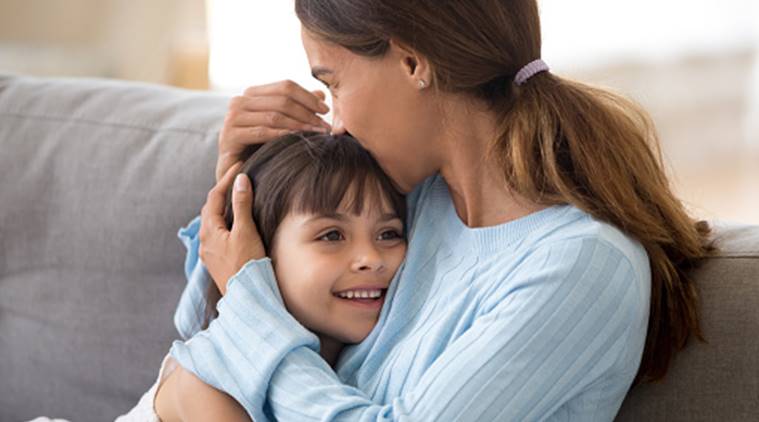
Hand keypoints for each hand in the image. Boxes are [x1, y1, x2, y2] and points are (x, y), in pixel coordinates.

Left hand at [200, 163, 264, 294]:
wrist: (247, 297)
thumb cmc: (247, 265)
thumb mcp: (246, 231)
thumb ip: (242, 204)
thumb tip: (240, 180)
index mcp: (209, 231)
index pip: (215, 196)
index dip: (227, 179)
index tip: (239, 166)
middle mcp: (205, 241)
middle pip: (211, 208)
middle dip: (223, 191)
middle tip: (237, 178)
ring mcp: (210, 253)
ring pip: (214, 222)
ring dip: (224, 207)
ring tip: (237, 197)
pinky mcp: (218, 261)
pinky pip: (218, 234)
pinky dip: (226, 222)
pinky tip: (236, 224)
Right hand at [215, 80, 331, 181]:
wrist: (237, 174)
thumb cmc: (260, 148)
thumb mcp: (282, 126)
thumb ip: (298, 108)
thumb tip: (321, 93)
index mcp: (251, 94)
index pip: (285, 87)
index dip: (308, 97)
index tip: (326, 110)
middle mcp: (239, 102)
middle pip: (281, 100)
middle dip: (307, 113)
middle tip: (324, 126)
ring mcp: (232, 118)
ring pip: (274, 116)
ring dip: (299, 125)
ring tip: (317, 134)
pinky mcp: (229, 136)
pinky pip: (262, 132)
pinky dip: (282, 135)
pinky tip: (297, 140)